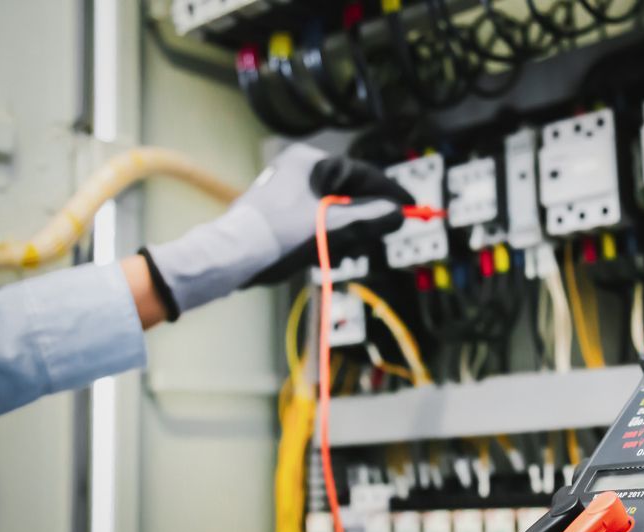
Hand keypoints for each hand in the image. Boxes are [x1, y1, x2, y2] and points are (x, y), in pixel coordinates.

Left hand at [141, 144, 412, 318]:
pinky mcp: (280, 209)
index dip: (390, 194)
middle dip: (366, 218)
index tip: (411, 208)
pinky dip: (329, 234)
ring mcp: (288, 188)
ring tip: (347, 252)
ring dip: (347, 231)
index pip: (363, 175)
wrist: (232, 256)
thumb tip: (398, 214)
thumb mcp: (331, 228)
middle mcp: (299, 169)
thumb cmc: (279, 237)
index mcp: (311, 163)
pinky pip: (316, 218)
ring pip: (333, 208)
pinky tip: (329, 253)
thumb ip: (369, 219)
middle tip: (380, 236)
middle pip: (349, 193)